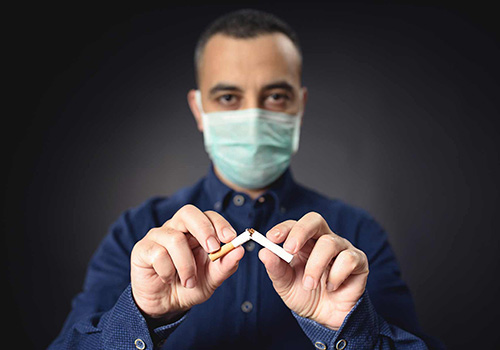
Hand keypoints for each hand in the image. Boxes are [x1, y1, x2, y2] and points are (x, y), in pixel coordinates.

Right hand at [131, 204, 243, 322]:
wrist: (165, 306)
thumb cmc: (189, 286)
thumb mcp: (212, 279)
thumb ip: (225, 265)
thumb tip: (240, 250)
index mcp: (196, 231)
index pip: (208, 215)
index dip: (219, 223)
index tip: (230, 238)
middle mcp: (177, 228)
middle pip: (188, 213)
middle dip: (203, 229)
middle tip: (213, 248)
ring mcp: (158, 236)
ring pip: (175, 238)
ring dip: (186, 265)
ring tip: (189, 282)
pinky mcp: (143, 248)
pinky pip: (158, 254)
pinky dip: (168, 271)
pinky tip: (168, 279)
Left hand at [258, 212, 368, 329]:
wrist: (326, 318)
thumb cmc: (305, 295)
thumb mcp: (285, 285)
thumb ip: (275, 268)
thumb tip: (264, 252)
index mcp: (303, 242)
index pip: (294, 225)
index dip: (284, 228)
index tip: (271, 238)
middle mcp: (323, 240)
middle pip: (314, 220)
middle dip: (300, 231)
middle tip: (290, 250)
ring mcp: (341, 248)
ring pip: (329, 243)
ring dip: (315, 266)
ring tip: (310, 285)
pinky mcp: (358, 260)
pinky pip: (348, 259)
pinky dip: (336, 275)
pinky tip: (331, 287)